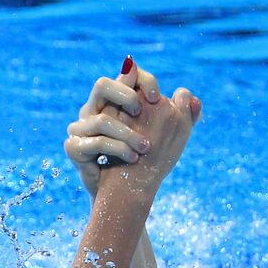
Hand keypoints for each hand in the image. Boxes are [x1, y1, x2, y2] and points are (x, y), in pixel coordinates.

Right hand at [64, 57, 201, 197]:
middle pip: (102, 85)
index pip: (126, 76)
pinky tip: (133, 158)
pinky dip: (117, 150)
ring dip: (127, 134)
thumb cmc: (141, 159)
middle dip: (125, 97)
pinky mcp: (73, 148)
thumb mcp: (163, 137)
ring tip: (145, 148)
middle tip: (141, 112)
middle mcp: (94, 110)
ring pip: (101, 120)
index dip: (142, 81)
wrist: (120, 192)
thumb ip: (180, 118)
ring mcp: (80, 128)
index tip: (158, 98)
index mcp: (116, 102)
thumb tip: (194, 101)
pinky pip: (95, 144)